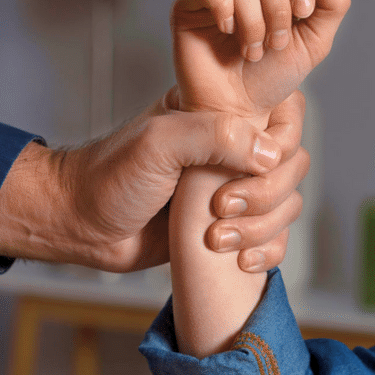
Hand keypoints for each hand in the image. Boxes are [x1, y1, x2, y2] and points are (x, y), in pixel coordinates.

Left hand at [0, 88, 302, 272]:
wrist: (82, 225)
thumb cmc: (110, 176)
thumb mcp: (158, 142)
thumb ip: (215, 136)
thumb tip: (271, 154)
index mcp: (219, 113)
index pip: (284, 115)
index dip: (280, 144)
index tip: (250, 166)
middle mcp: (232, 149)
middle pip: (292, 165)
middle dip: (266, 194)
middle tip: (221, 207)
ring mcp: (232, 189)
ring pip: (286, 204)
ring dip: (262, 227)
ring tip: (215, 238)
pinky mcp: (228, 227)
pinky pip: (273, 238)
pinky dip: (267, 251)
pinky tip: (240, 260)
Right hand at [171, 0, 350, 119]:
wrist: (238, 111)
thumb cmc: (272, 78)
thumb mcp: (314, 44)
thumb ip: (332, 5)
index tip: (303, 14)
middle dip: (278, 10)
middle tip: (275, 45)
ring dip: (253, 22)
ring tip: (251, 52)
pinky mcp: (189, 5)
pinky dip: (222, 7)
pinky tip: (226, 32)